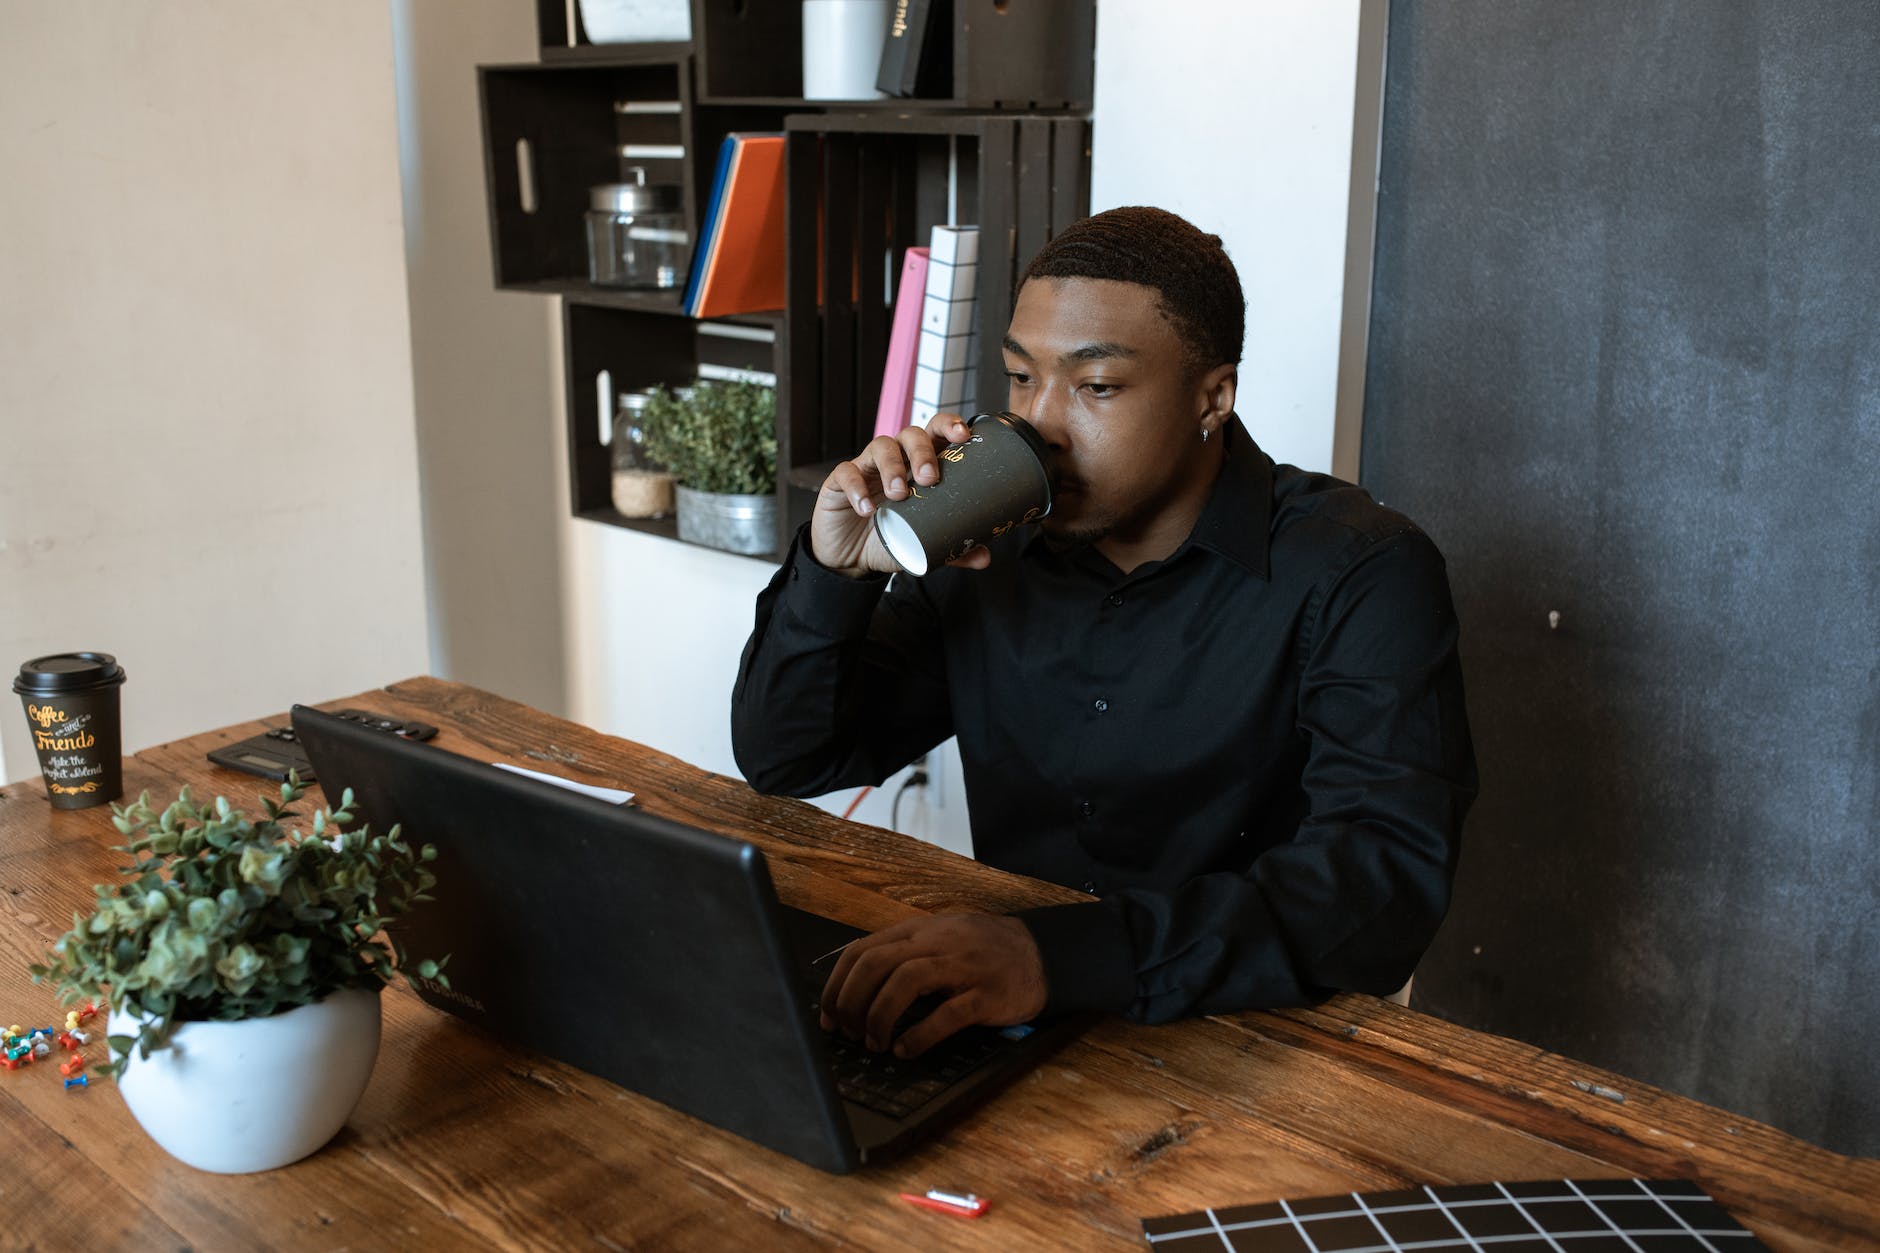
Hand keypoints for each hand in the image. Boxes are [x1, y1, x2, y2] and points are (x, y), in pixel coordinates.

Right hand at [811, 413, 992, 576]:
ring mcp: (866, 467)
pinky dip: (856, 488)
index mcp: (918, 465)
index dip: (949, 426)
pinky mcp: (839, 481)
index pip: (935, 432)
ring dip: (892, 466)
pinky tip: (866, 509)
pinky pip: (846, 473)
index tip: (963, 436)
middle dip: (922, 451)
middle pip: (910, 435)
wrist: (850, 559)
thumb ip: (951, 548)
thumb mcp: (922, 544)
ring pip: (880, 446)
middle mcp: (894, 459)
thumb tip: (984, 558)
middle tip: (930, 478)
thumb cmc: (889, 538)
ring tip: (899, 494)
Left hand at [819, 914, 1047, 1058]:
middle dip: (852, 1002)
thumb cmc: (984, 951)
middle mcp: (936, 943)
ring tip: (875, 1043)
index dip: (836, 985)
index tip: (827, 1015)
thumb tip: (855, 988)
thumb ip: (902, 955)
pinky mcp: (985, 994)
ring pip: (904, 982)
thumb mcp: (940, 940)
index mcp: (919, 931)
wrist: (1042, 954)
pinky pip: (946, 1014)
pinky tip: (906, 1050)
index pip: (861, 950)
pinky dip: (919, 1035)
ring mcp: (962, 966)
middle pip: (875, 964)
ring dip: (879, 1017)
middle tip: (849, 1032)